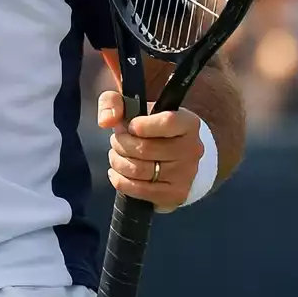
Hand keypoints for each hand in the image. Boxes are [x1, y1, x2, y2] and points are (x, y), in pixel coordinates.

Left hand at [98, 90, 206, 212]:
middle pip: (145, 148)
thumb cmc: (151, 126)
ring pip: (139, 170)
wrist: (175, 155)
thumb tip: (106, 120)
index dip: (142, 125)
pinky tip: (116, 173)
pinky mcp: (175, 195)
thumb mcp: (133, 104)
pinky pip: (140, 190)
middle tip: (117, 139)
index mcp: (188, 123)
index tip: (129, 125)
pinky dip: (121, 181)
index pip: (167, 122)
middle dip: (121, 143)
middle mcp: (191, 149)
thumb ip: (114, 101)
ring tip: (116, 154)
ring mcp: (185, 175)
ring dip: (118, 161)